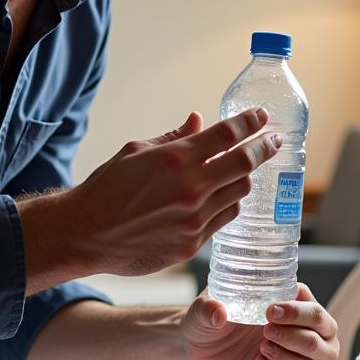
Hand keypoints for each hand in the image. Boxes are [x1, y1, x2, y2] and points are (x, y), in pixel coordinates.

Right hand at [18, 108, 280, 289]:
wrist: (85, 234)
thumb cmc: (107, 188)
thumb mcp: (137, 151)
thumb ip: (174, 137)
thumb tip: (200, 120)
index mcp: (175, 159)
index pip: (227, 135)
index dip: (250, 122)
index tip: (262, 116)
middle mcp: (189, 188)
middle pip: (244, 164)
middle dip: (264, 148)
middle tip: (274, 140)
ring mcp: (193, 218)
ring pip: (238, 193)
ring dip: (245, 178)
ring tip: (245, 170)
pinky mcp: (192, 243)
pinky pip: (224, 219)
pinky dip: (228, 204)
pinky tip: (225, 197)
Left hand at [180, 283, 339, 359]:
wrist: (198, 344)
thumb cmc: (208, 316)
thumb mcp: (204, 307)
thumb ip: (210, 307)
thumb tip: (219, 314)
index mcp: (293, 302)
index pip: (313, 306)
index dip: (298, 311)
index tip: (270, 312)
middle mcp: (305, 328)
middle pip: (326, 332)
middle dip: (296, 335)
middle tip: (266, 332)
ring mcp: (301, 356)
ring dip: (290, 358)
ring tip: (262, 350)